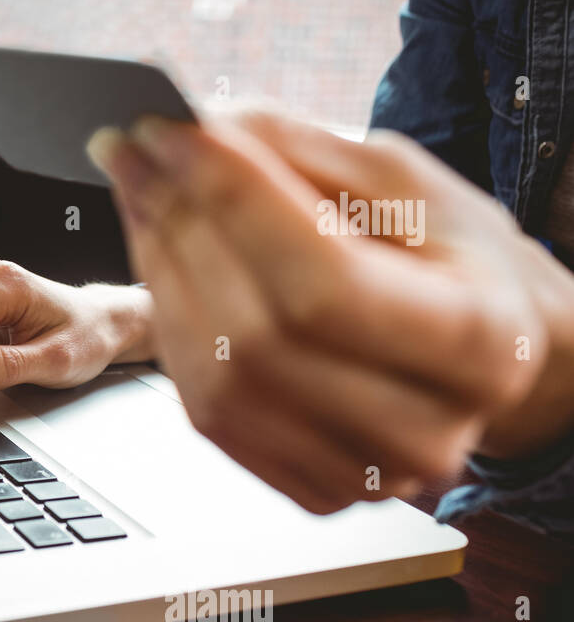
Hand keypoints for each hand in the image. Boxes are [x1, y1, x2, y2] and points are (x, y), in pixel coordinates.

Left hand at [88, 109, 573, 512]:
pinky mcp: (308, 488)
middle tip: (136, 154)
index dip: (234, 202)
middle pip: (258, 337)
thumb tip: (204, 133)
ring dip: (161, 275)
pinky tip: (161, 260)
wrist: (484, 347)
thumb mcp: (408, 182)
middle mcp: (423, 430)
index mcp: (479, 344)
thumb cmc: (453, 261)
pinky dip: (169, 327)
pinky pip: (207, 409)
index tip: (170, 133)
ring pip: (218, 381)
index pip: (323, 280)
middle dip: (181, 228)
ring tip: (142, 197)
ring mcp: (362, 473)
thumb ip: (304, 155)